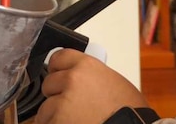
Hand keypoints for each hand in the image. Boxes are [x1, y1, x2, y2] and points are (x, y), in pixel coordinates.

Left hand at [35, 49, 149, 123]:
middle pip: (49, 83)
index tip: (57, 73)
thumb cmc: (130, 110)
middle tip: (70, 104)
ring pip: (45, 108)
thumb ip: (92, 76)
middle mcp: (72, 80)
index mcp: (87, 66)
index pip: (58, 58)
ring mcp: (61, 103)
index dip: (58, 68)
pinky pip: (46, 123)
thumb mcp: (114, 82)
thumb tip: (82, 79)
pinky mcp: (56, 122)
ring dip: (55, 115)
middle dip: (56, 94)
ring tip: (74, 119)